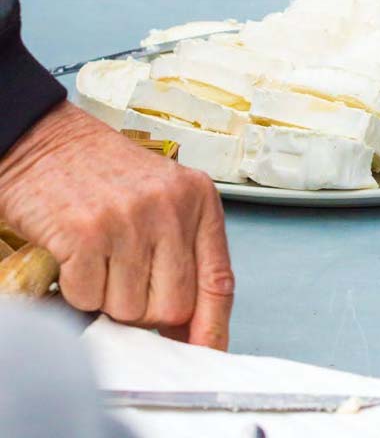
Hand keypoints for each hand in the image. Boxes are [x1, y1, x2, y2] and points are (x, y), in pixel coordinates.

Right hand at [0, 102, 233, 348]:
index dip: (211, 329)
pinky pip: (87, 297)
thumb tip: (186, 323)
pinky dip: (76, 287)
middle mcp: (170, 208)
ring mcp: (130, 220)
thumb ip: (182, 248)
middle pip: (172, 307)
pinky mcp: (87, 233)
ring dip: (106, 296)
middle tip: (122, 278)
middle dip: (144, 309)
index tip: (204, 353)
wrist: (48, 139)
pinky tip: (76, 252)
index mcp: (198, 199)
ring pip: (128, 309)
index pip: (218, 282)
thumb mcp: (162, 196)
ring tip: (98, 255)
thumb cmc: (102, 169)